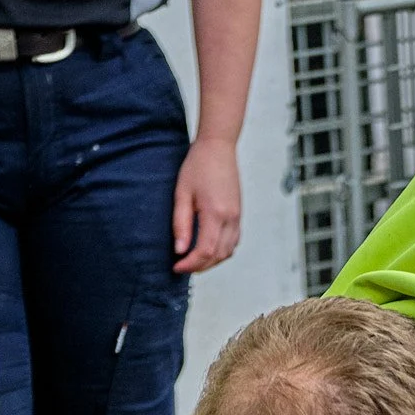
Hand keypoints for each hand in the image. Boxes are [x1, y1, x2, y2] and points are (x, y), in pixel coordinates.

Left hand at [171, 136, 241, 271]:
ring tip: (194, 260)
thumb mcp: (182, 193)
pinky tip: (208, 249)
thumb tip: (179, 250)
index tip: (176, 267)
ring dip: (211, 261)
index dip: (190, 263)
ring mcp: (237, 218)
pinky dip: (221, 252)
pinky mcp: (238, 215)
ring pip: (228, 252)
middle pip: (218, 256)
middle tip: (182, 266)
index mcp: (215, 213)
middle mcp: (230, 218)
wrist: (218, 148)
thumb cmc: (198, 165)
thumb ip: (181, 223)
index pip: (205, 251)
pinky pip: (233, 242)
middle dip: (200, 266)